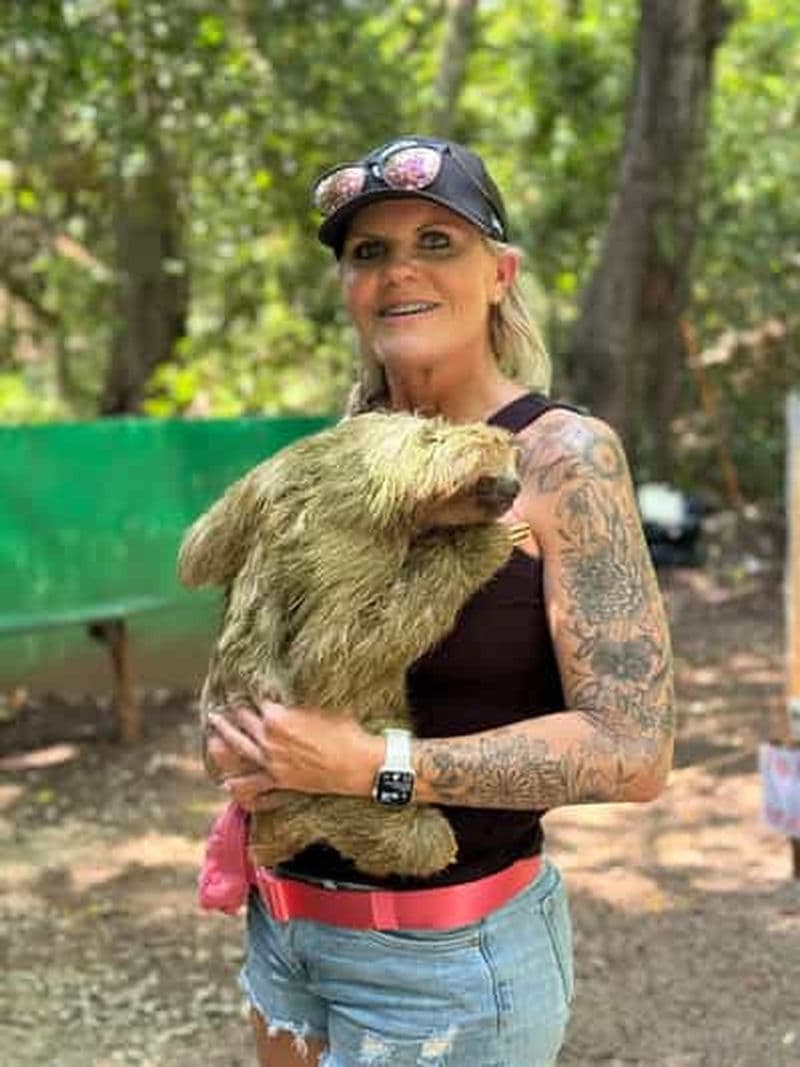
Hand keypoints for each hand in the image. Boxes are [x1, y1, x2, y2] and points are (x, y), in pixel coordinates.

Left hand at [206, 700, 383, 801]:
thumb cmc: (346, 730)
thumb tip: (287, 691)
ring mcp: (271, 761)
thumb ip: (299, 700)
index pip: (256, 699)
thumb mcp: (322, 705)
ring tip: (214, 726)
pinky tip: (227, 783)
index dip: (249, 690)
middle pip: (243, 720)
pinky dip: (239, 784)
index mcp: (278, 716)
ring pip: (239, 748)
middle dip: (234, 709)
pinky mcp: (280, 780)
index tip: (242, 683)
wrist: (359, 764)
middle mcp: (269, 738)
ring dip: (224, 736)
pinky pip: (253, 784)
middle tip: (226, 701)